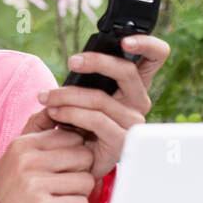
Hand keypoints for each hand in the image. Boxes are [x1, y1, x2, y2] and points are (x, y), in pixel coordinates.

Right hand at [0, 125, 96, 202]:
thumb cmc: (12, 193)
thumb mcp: (17, 157)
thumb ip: (40, 134)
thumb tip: (63, 111)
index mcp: (22, 145)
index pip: (71, 136)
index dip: (74, 154)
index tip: (60, 169)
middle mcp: (26, 161)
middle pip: (84, 156)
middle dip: (80, 173)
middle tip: (60, 188)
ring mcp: (34, 185)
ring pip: (86, 181)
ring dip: (77, 195)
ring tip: (56, 201)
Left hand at [29, 34, 170, 178]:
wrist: (74, 162)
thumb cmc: (77, 124)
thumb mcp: (81, 96)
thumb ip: (85, 78)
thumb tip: (77, 60)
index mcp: (133, 85)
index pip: (156, 56)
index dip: (146, 44)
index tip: (124, 40)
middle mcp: (138, 102)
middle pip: (127, 72)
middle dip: (97, 62)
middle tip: (73, 61)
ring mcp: (133, 122)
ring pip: (101, 98)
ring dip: (67, 94)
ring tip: (46, 97)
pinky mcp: (122, 140)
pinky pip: (95, 120)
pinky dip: (70, 114)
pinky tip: (54, 113)